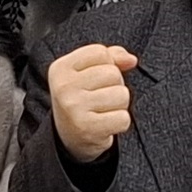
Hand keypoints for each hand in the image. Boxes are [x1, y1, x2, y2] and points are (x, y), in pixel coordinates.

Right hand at [47, 43, 138, 163]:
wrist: (69, 138)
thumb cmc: (81, 100)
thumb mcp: (86, 72)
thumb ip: (110, 57)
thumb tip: (131, 60)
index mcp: (61, 68)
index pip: (100, 52)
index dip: (107, 64)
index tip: (94, 80)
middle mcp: (64, 87)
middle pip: (113, 73)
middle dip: (114, 86)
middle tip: (99, 99)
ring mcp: (74, 108)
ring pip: (122, 95)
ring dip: (119, 105)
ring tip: (103, 111)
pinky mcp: (88, 129)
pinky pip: (123, 118)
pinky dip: (120, 122)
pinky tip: (105, 124)